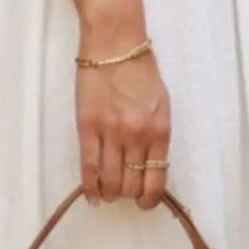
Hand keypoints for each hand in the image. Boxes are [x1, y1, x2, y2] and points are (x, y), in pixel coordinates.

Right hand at [76, 44, 171, 210]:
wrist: (114, 44)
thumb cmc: (140, 71)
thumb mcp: (162, 104)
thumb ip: (158, 135)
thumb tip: (151, 164)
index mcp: (160, 131)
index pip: (156, 180)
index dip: (149, 199)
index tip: (144, 203)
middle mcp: (137, 136)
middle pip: (132, 185)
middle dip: (128, 196)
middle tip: (123, 193)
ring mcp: (111, 133)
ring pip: (110, 182)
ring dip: (109, 193)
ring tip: (107, 192)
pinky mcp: (87, 128)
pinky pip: (88, 168)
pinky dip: (90, 188)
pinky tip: (91, 194)